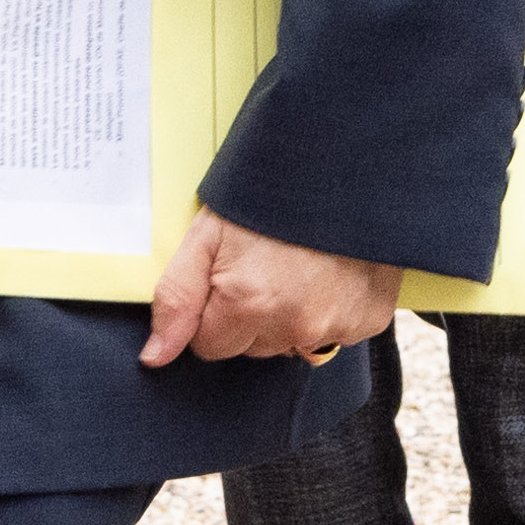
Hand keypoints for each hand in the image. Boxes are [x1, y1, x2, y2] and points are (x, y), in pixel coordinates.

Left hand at [142, 208, 407, 372]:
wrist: (346, 165)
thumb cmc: (271, 194)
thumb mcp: (208, 233)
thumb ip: (177, 297)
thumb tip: (155, 358)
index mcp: (250, 303)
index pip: (209, 346)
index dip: (213, 311)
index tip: (228, 275)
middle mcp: (295, 325)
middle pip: (251, 347)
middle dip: (250, 315)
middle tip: (266, 265)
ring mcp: (337, 327)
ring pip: (289, 344)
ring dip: (288, 317)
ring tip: (299, 267)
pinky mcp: (368, 321)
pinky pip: (332, 335)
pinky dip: (327, 311)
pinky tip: (328, 274)